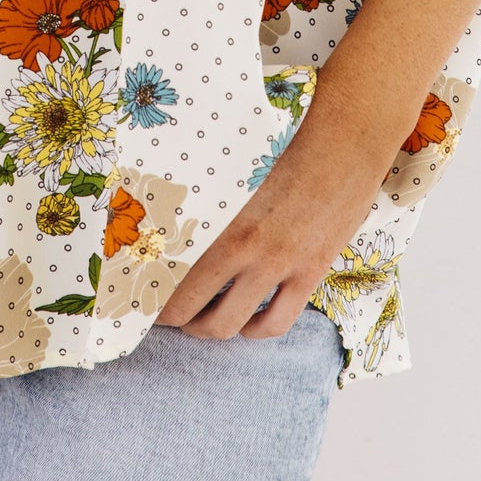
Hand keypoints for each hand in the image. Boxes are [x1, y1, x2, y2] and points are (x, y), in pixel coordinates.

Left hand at [154, 109, 389, 341]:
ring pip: (227, 322)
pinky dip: (255, 331)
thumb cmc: (284, 152)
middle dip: (170, 317)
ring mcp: (277, 265)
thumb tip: (178, 224)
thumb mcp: (234, 175)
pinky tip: (246, 325)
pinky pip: (276, 321)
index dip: (150, 288)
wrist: (341, 149)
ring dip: (206, 330)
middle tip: (161, 316)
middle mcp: (243, 247)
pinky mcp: (308, 274)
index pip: (169, 268)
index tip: (140, 291)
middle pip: (189, 305)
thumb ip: (209, 205)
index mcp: (218, 217)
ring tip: (198, 325)